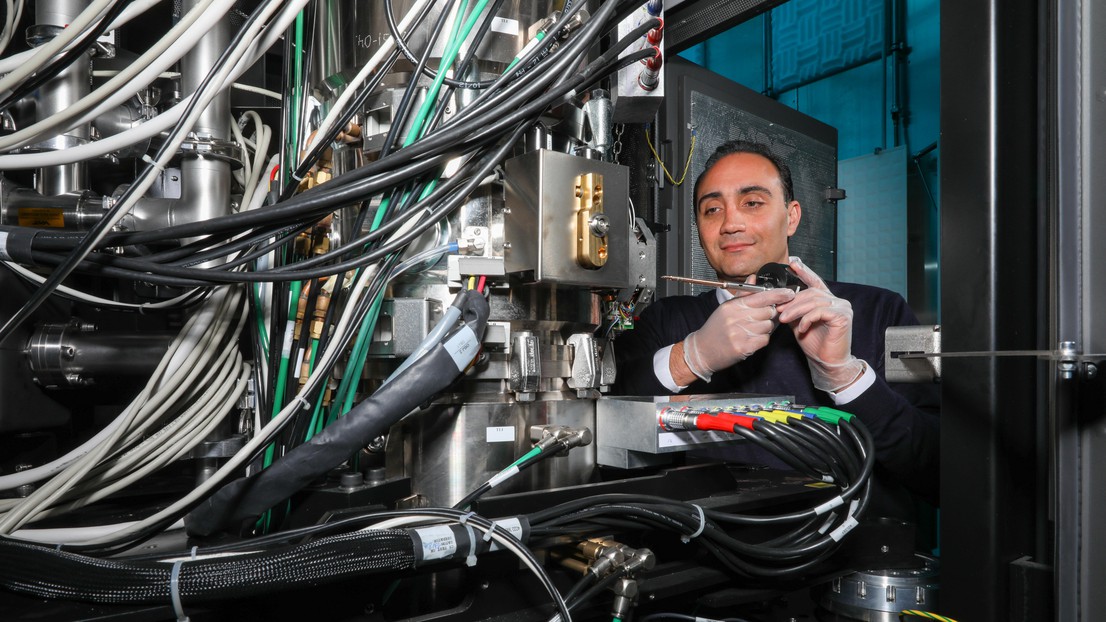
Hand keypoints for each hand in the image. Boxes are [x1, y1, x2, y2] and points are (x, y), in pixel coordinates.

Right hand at [682, 285, 797, 381]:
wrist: (702, 351)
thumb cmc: (715, 329)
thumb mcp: (726, 308)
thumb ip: (743, 294)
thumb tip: (753, 278)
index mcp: (733, 306)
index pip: (761, 296)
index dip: (778, 294)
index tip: (789, 294)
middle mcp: (736, 318)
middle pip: (768, 311)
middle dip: (769, 315)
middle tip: (760, 319)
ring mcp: (739, 333)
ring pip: (768, 326)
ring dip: (765, 328)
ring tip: (752, 330)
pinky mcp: (743, 347)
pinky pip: (764, 339)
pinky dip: (761, 340)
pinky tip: (751, 339)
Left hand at [776, 257, 864, 391]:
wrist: (826, 362)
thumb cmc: (815, 344)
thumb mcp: (799, 323)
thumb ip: (794, 310)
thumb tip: (779, 301)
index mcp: (827, 301)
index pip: (815, 282)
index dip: (805, 271)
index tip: (793, 263)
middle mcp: (837, 301)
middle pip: (811, 292)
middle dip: (792, 300)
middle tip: (778, 309)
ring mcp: (842, 307)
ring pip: (814, 301)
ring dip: (796, 309)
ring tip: (784, 318)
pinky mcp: (843, 316)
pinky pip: (821, 311)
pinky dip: (808, 319)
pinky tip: (802, 328)